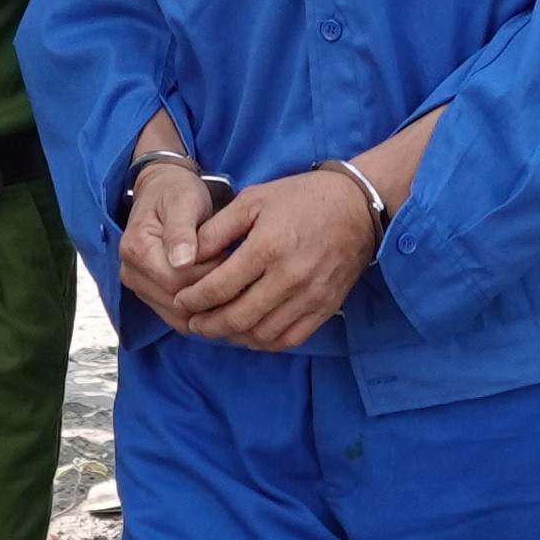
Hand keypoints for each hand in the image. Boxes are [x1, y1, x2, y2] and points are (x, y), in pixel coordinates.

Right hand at [115, 150, 216, 305]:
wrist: (164, 192)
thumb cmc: (177, 193)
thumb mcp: (183, 202)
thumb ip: (181, 231)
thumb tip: (181, 262)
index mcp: (136, 248)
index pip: (175, 280)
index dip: (207, 274)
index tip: (231, 258)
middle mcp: (130, 271)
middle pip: (176, 301)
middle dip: (209, 290)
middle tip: (236, 271)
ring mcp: (138, 286)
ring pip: (177, 316)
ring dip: (207, 307)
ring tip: (231, 284)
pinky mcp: (150, 295)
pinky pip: (177, 318)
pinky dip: (200, 313)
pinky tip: (222, 298)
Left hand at [156, 167, 381, 351]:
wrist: (358, 206)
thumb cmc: (302, 198)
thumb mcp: (253, 200)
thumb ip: (217, 230)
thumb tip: (185, 256)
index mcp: (266, 249)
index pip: (218, 288)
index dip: (193, 300)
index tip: (181, 301)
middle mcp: (288, 278)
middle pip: (237, 318)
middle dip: (208, 325)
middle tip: (193, 323)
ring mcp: (309, 296)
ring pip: (261, 333)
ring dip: (234, 336)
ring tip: (218, 329)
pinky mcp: (325, 307)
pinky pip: (290, 338)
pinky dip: (265, 342)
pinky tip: (251, 334)